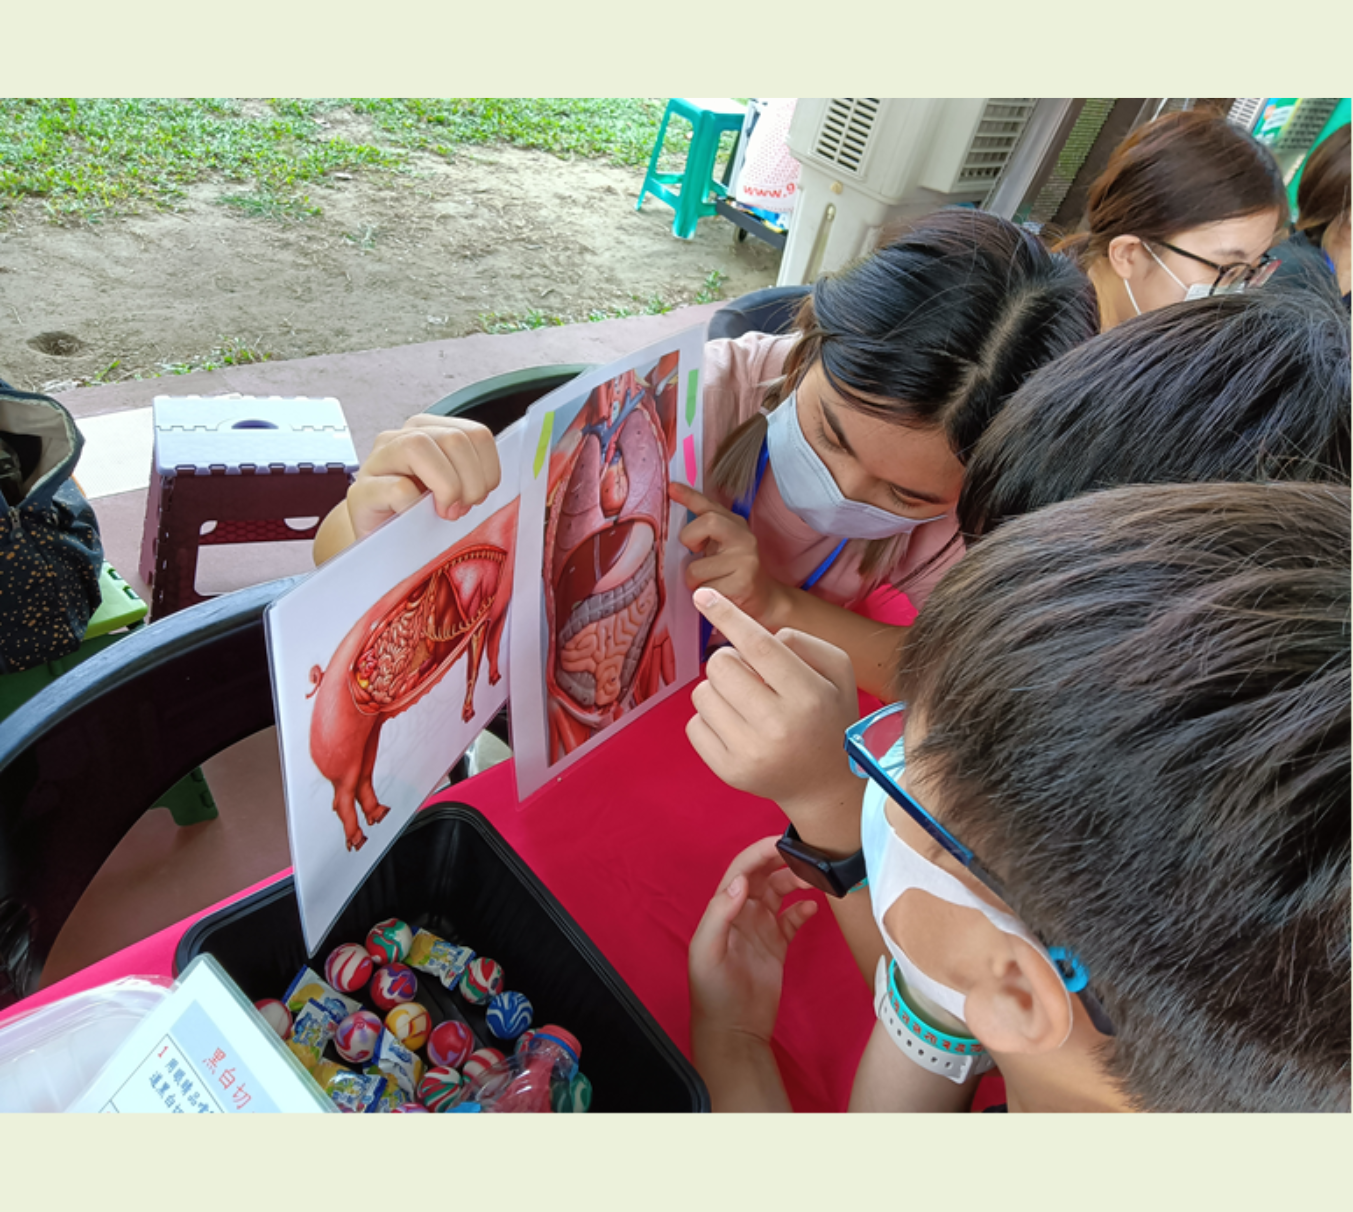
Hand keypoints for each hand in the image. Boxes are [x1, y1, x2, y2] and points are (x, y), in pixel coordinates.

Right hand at [347, 415, 500, 541]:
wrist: (379, 545)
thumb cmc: (418, 516)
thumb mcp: (451, 490)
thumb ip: (471, 476)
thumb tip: (491, 483)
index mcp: (429, 432)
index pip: (476, 433)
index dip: (487, 469)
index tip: (479, 496)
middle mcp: (401, 436)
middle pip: (454, 439)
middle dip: (470, 482)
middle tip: (462, 509)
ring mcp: (378, 460)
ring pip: (420, 446)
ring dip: (446, 487)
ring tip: (443, 512)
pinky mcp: (362, 490)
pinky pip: (399, 488)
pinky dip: (415, 506)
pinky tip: (413, 518)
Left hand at [670, 482, 788, 627]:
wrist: (765, 599)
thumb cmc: (735, 573)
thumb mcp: (721, 548)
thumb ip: (703, 534)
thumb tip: (675, 526)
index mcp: (735, 525)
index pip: (710, 506)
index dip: (690, 496)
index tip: (672, 488)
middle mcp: (743, 537)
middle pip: (708, 522)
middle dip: (690, 538)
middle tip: (694, 552)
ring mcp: (745, 559)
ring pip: (696, 568)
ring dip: (694, 581)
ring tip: (709, 583)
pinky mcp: (743, 582)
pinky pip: (705, 590)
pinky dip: (704, 596)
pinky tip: (718, 594)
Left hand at [687, 587, 862, 847]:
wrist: (826, 786)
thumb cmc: (830, 717)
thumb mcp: (839, 672)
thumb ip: (803, 642)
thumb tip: (757, 635)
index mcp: (808, 696)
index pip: (757, 645)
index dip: (728, 615)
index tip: (703, 595)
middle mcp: (777, 726)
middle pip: (721, 666)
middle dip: (730, 661)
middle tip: (751, 676)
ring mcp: (749, 753)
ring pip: (701, 694)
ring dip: (720, 691)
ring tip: (747, 705)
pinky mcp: (728, 772)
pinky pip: (693, 724)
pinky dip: (711, 719)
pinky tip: (737, 728)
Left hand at [689, 836, 817, 1043]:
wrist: (733, 1030)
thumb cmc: (713, 991)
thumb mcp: (708, 950)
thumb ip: (721, 913)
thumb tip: (740, 882)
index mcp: (723, 908)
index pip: (743, 869)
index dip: (761, 852)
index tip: (783, 841)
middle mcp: (742, 912)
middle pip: (764, 874)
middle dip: (783, 861)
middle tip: (807, 856)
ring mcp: (761, 927)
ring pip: (781, 891)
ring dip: (796, 881)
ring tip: (815, 880)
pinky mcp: (777, 945)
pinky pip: (792, 918)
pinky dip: (803, 909)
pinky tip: (812, 907)